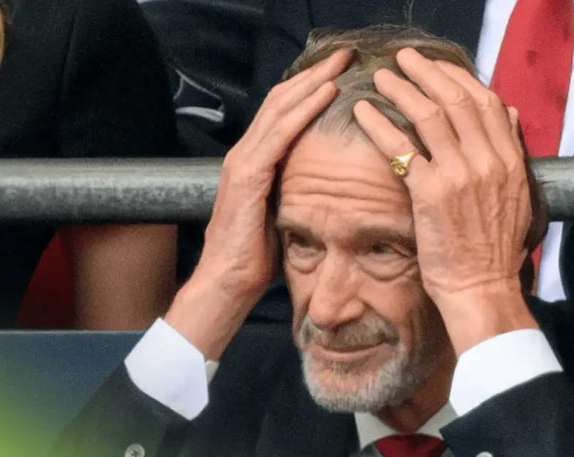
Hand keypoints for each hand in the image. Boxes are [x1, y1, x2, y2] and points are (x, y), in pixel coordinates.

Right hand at [167, 49, 351, 358]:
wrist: (226, 285)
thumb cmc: (255, 257)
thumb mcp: (282, 214)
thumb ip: (295, 191)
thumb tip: (323, 185)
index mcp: (255, 161)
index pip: (283, 112)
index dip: (310, 88)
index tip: (341, 72)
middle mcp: (246, 154)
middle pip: (282, 100)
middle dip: (315, 74)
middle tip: (346, 54)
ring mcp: (244, 163)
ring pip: (280, 108)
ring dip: (312, 82)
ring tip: (340, 63)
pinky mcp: (248, 178)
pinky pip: (279, 135)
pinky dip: (303, 110)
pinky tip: (326, 94)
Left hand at [352, 48, 537, 352]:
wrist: (482, 288)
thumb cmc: (492, 250)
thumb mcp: (515, 196)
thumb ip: (510, 153)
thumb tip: (506, 114)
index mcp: (509, 160)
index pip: (485, 101)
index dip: (458, 77)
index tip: (437, 67)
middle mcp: (488, 161)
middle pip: (456, 99)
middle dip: (427, 72)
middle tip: (404, 60)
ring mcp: (460, 175)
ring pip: (428, 116)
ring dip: (401, 90)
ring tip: (380, 79)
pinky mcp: (431, 193)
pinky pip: (401, 148)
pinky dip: (380, 125)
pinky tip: (363, 113)